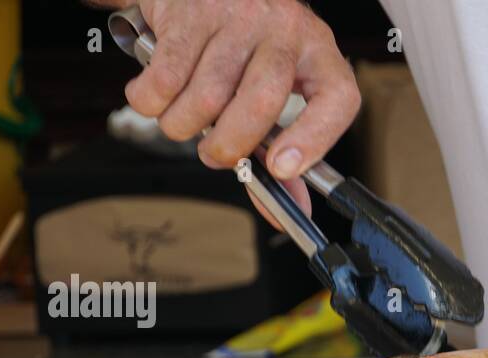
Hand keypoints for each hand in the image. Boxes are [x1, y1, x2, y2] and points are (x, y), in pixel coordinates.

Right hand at [119, 0, 360, 216]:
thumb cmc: (241, 47)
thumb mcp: (273, 90)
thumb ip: (279, 150)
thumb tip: (290, 209)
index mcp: (316, 52)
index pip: (336, 97)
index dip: (314, 139)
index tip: (281, 169)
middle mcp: (283, 30)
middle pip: (261, 103)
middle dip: (229, 146)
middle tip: (215, 154)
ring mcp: (237, 16)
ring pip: (206, 98)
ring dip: (182, 126)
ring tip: (183, 119)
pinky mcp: (189, 13)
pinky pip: (164, 79)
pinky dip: (151, 103)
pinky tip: (155, 97)